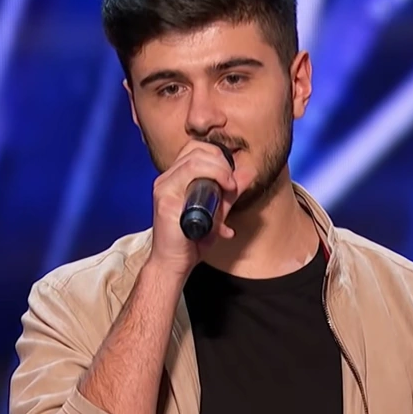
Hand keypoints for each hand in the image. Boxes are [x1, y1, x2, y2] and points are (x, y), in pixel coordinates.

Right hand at [146, 140, 244, 278]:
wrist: (173, 265)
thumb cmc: (191, 240)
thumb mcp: (217, 213)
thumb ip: (230, 194)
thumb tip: (248, 173)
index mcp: (175, 179)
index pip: (195, 149)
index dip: (217, 154)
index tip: (231, 174)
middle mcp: (166, 180)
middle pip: (195, 150)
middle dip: (221, 161)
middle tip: (232, 183)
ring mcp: (164, 189)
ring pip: (193, 160)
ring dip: (219, 169)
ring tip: (229, 187)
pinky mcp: (166, 201)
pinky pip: (189, 175)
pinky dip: (212, 177)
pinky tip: (223, 190)